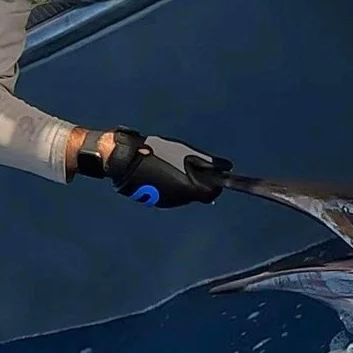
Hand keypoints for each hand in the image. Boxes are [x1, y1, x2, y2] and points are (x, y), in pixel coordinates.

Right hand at [85, 129, 229, 206]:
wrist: (125, 159)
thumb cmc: (157, 152)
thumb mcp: (185, 151)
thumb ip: (208, 161)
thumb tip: (227, 166)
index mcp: (189, 189)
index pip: (213, 193)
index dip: (215, 182)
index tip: (214, 172)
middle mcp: (179, 200)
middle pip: (198, 193)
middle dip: (199, 181)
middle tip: (192, 164)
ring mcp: (166, 201)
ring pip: (183, 194)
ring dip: (184, 182)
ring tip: (175, 164)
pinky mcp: (154, 200)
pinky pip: (170, 194)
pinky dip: (172, 184)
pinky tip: (164, 171)